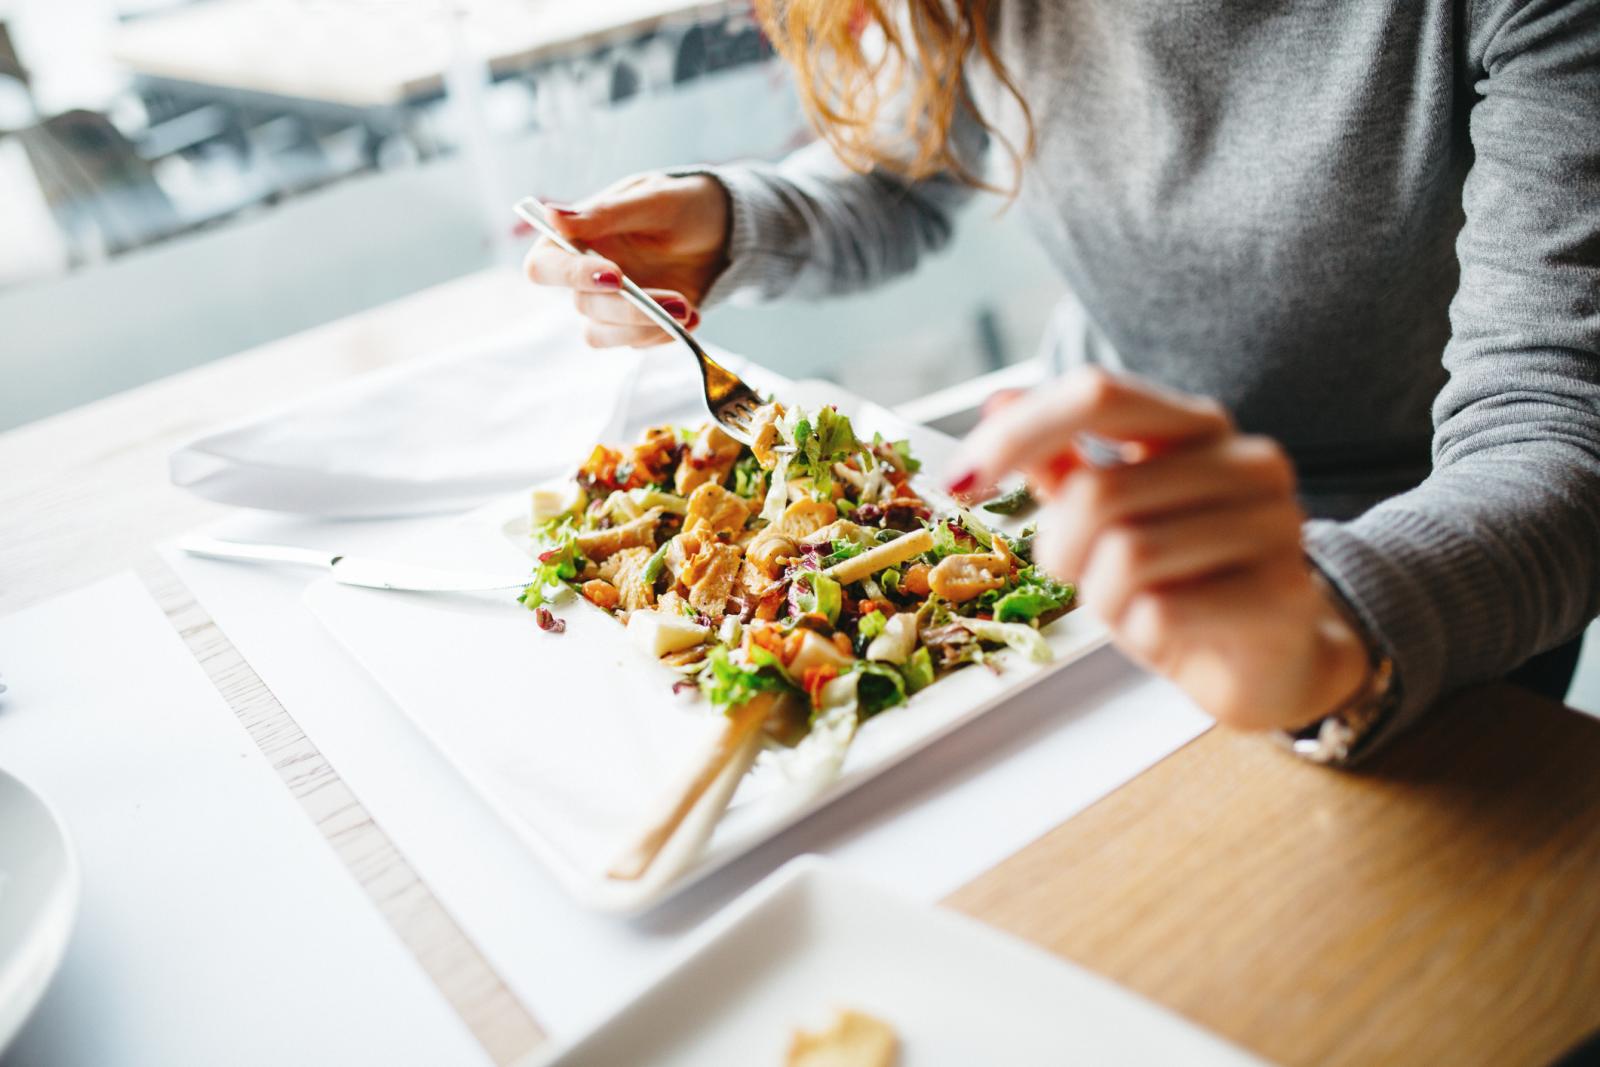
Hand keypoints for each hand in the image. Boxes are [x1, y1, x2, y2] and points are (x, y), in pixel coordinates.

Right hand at [523, 172, 730, 347]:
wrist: (720, 232)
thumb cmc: (682, 205)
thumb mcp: (652, 200)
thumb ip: (604, 213)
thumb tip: (551, 215)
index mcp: (574, 238)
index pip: (543, 268)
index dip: (572, 277)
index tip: (616, 275)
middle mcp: (583, 276)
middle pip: (582, 307)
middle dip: (629, 308)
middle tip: (677, 301)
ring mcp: (608, 304)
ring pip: (602, 335)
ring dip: (646, 328)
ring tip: (687, 308)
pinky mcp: (634, 325)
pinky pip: (636, 343)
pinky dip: (665, 333)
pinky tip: (692, 313)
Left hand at [950, 368, 1369, 730]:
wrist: (1274, 660)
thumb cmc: (1183, 583)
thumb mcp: (1112, 521)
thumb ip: (1064, 463)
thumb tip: (1000, 402)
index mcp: (1198, 426)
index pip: (1098, 393)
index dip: (1018, 432)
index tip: (961, 480)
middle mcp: (1246, 460)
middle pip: (1097, 490)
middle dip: (1059, 549)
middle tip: (1075, 577)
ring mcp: (1273, 524)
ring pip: (1125, 556)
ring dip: (1101, 598)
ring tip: (1132, 607)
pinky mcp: (1281, 595)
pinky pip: (1161, 613)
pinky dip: (1140, 632)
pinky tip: (1169, 631)